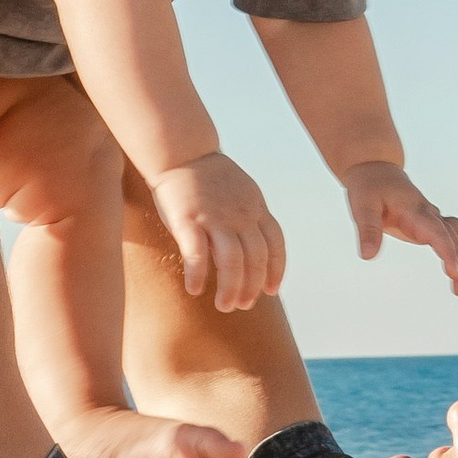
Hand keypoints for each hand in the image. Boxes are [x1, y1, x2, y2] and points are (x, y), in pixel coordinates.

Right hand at [147, 152, 286, 310]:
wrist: (181, 152)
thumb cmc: (208, 176)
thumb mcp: (242, 191)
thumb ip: (250, 216)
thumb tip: (254, 243)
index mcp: (255, 208)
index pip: (275, 244)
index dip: (276, 270)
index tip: (271, 290)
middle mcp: (240, 216)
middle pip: (256, 259)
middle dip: (252, 287)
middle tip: (243, 305)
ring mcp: (215, 218)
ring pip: (232, 262)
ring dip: (231, 289)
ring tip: (225, 306)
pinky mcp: (189, 220)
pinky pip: (197, 255)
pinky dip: (198, 275)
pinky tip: (195, 289)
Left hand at [343, 160, 457, 295]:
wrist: (375, 170)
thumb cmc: (368, 188)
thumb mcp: (362, 207)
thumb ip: (368, 231)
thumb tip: (368, 256)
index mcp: (414, 210)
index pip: (437, 232)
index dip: (448, 252)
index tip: (455, 272)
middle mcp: (428, 214)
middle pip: (452, 237)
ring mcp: (430, 218)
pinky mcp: (428, 223)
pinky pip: (452, 235)